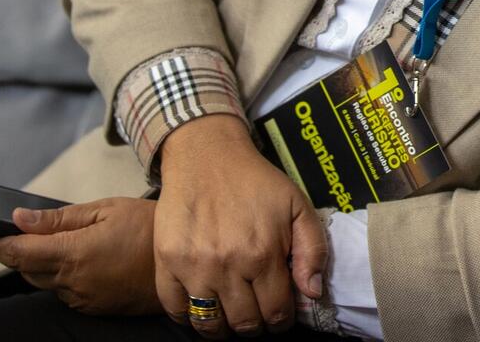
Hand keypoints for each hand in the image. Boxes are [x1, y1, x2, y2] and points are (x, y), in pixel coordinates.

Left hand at [0, 197, 161, 315]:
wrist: (182, 261)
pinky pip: (66, 293)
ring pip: (45, 283)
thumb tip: (21, 218)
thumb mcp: (105, 210)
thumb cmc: (148, 228)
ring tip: (73, 242)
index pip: (16, 253)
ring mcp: (83, 299)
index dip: (1, 241)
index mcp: (74, 253)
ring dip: (46, 265)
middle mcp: (73, 282)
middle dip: (23, 251)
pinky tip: (88, 259)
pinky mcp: (93, 309)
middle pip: (25, 271)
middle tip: (39, 230)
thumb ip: (59, 218)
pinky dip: (66, 277)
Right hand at [154, 115, 328, 335]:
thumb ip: (313, 249)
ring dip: (223, 327)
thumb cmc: (255, 182)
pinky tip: (202, 305)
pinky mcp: (167, 262)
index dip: (282, 319)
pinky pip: (175, 310)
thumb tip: (312, 293)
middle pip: (244, 323)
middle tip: (255, 312)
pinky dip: (188, 317)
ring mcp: (193, 267)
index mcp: (263, 254)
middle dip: (255, 324)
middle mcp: (227, 265)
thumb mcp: (298, 206)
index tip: (279, 313)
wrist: (207, 155)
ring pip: (209, 324)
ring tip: (230, 314)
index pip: (276, 313)